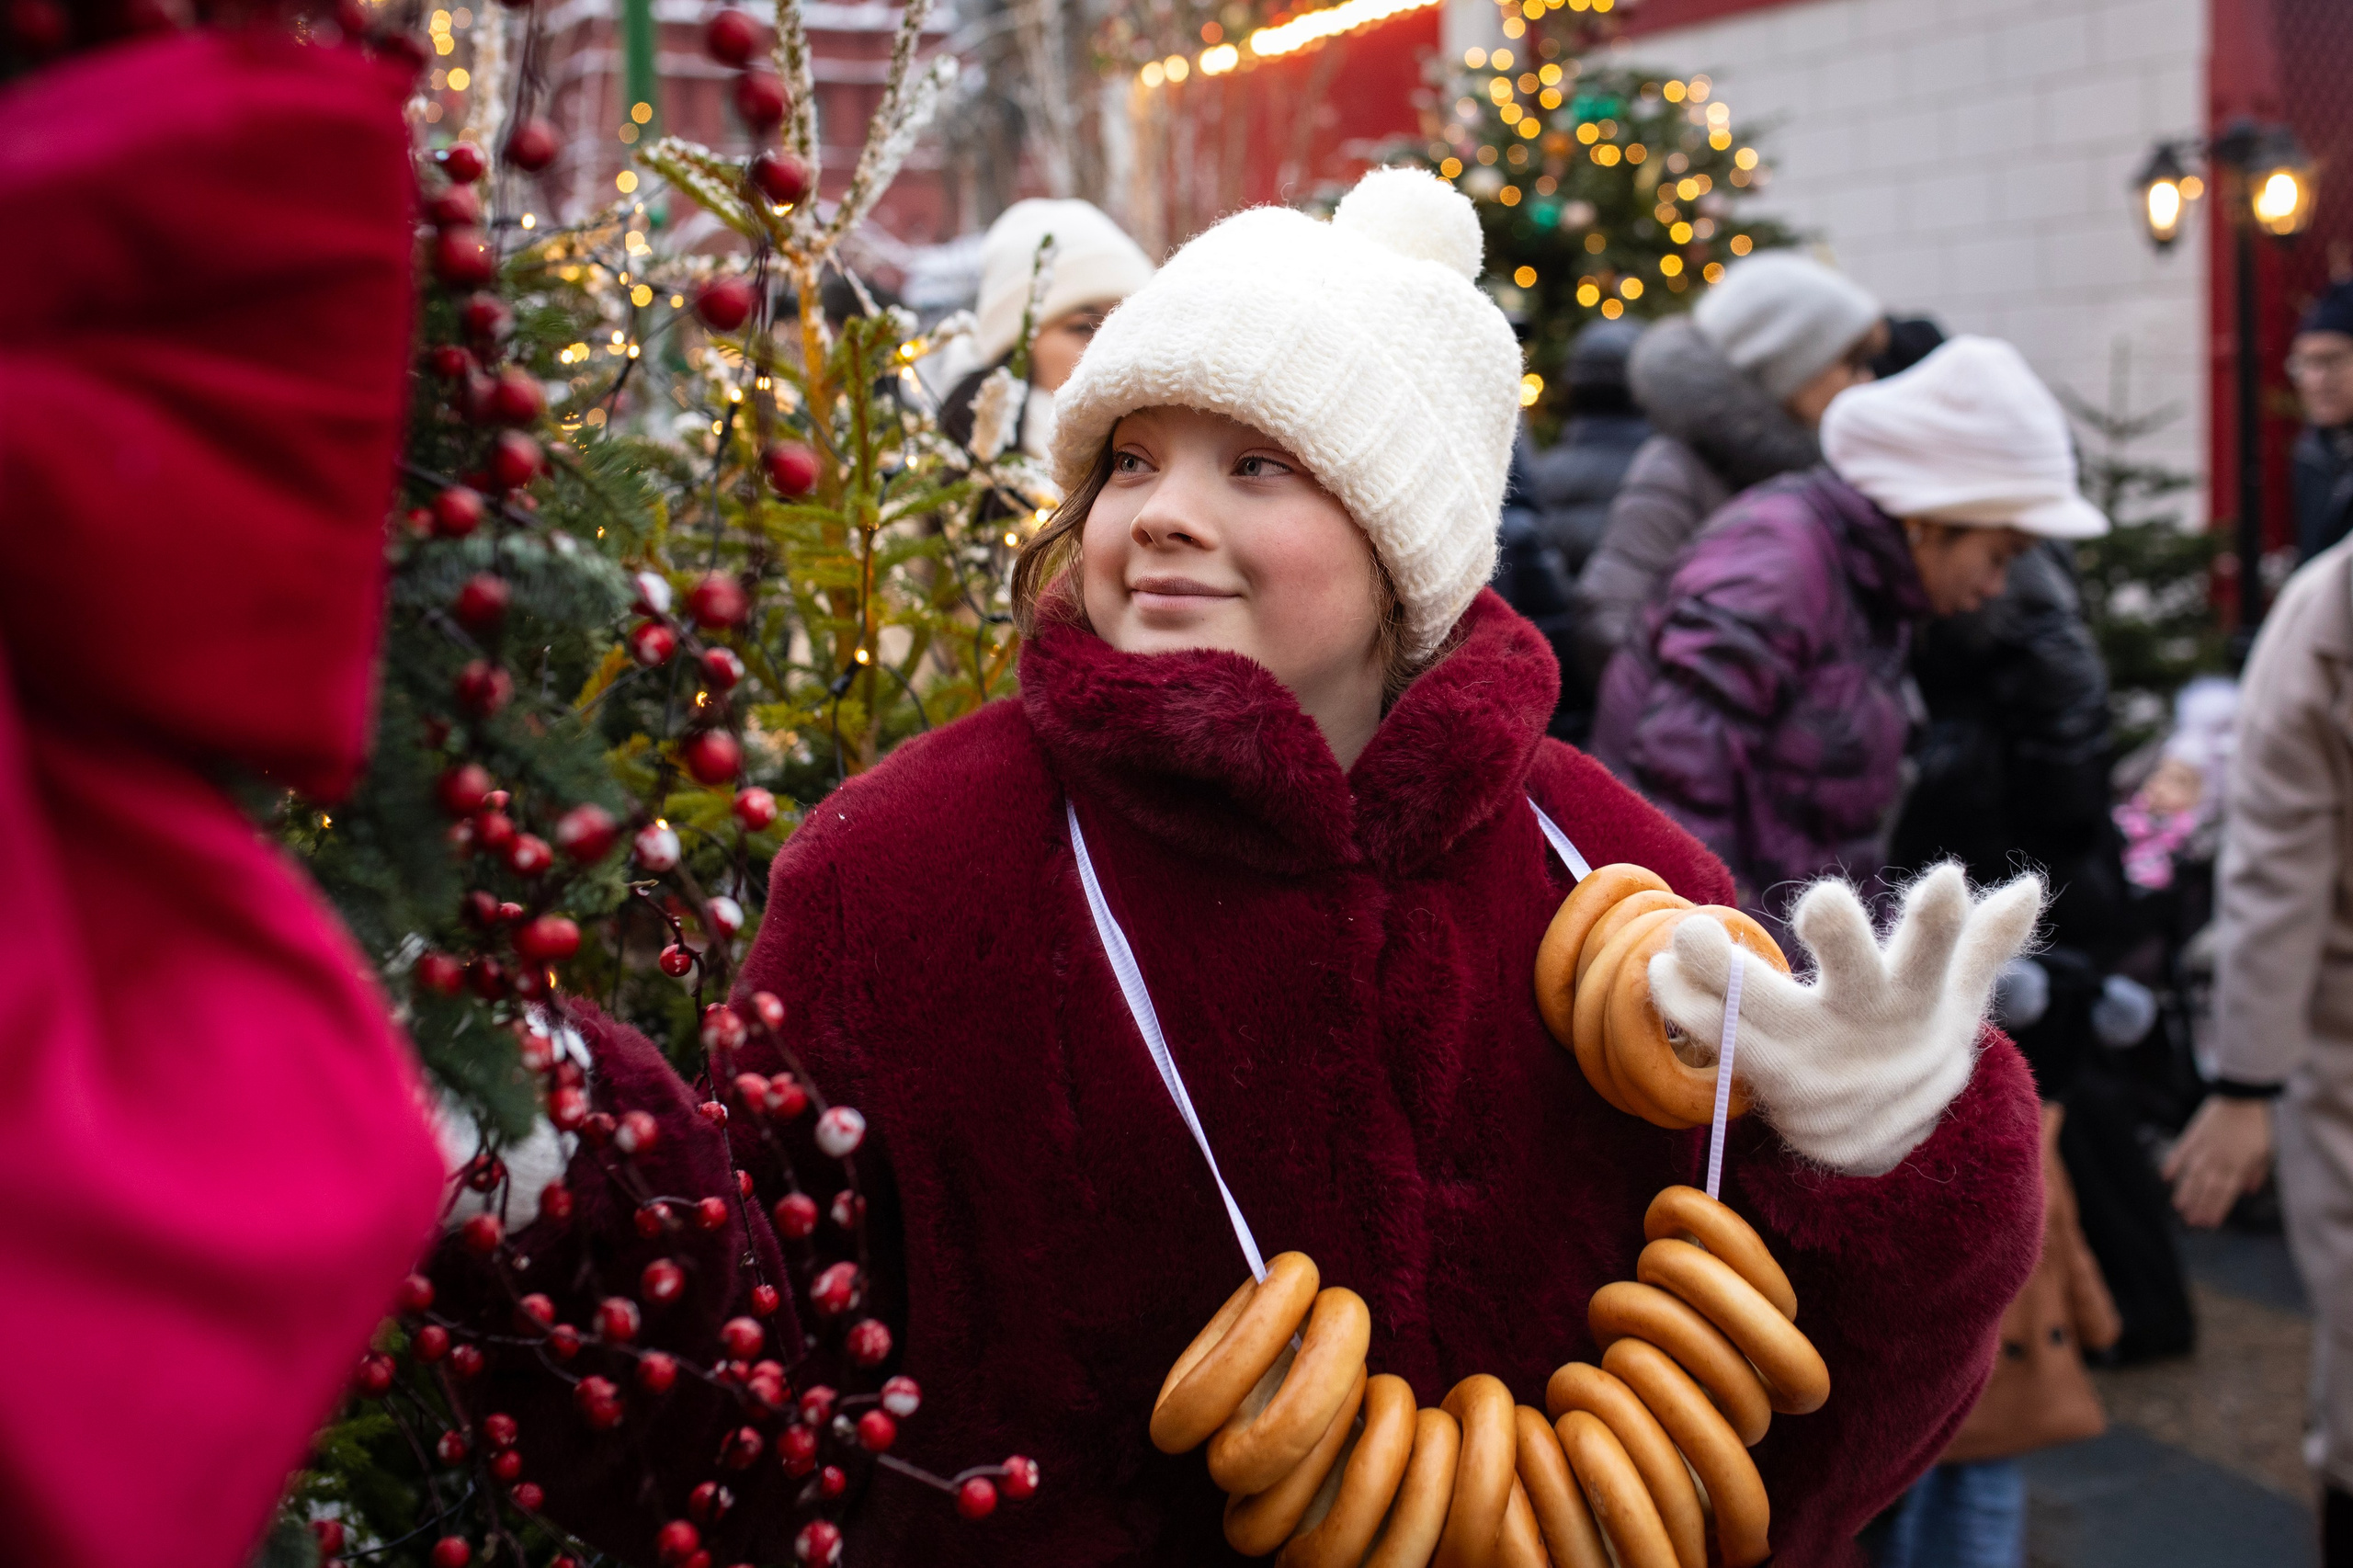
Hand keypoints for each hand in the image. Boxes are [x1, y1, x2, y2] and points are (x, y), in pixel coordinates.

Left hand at [1649, 864, 2043, 1174]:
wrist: (1881, 1140)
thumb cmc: (1909, 1042)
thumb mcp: (1953, 999)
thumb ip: (1981, 941)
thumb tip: (2032, 884)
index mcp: (1916, 998)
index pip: (1940, 956)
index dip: (1943, 922)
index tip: (1946, 879)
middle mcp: (1867, 1025)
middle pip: (1859, 976)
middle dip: (1844, 939)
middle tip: (1820, 898)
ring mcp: (1817, 1059)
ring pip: (1767, 1013)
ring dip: (1720, 976)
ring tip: (1684, 935)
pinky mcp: (1769, 1082)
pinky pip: (1716, 1043)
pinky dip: (1683, 1008)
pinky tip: (1657, 974)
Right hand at [2162, 1097, 2274, 1226]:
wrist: (2242, 1096)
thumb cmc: (2257, 1125)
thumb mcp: (2265, 1151)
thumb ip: (2257, 1172)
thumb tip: (2250, 1191)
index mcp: (2238, 1165)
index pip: (2225, 1193)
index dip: (2217, 1209)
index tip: (2210, 1223)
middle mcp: (2218, 1159)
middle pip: (2206, 1188)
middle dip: (2199, 1207)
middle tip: (2191, 1223)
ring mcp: (2203, 1148)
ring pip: (2190, 1175)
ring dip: (2184, 1192)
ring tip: (2178, 1207)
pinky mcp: (2192, 1135)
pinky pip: (2179, 1153)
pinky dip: (2171, 1165)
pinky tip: (2165, 1177)